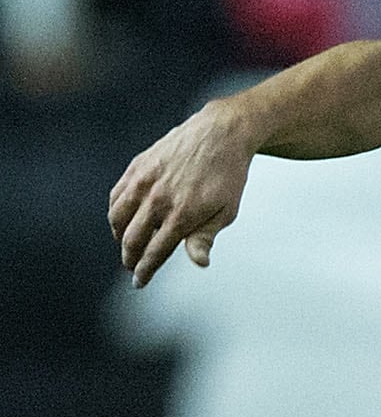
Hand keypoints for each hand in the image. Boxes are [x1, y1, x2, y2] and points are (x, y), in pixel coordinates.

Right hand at [109, 99, 255, 286]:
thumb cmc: (228, 176)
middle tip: (132, 268)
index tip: (140, 282)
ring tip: (128, 245)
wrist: (220, 134)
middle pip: (132, 239)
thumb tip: (199, 263)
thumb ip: (205, 237)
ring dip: (119, 237)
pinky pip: (116, 196)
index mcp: (182, 214)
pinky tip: (123, 220)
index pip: (154, 251)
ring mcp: (144, 181)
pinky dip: (115, 212)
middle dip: (130, 259)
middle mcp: (157, 199)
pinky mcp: (136, 167)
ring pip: (117, 218)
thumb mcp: (227, 211)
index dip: (145, 270)